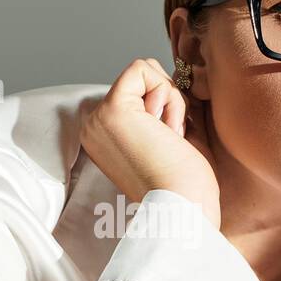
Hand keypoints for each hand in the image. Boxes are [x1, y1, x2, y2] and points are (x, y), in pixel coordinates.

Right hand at [79, 57, 222, 228]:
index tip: (168, 146)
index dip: (166, 109)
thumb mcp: (169, 138)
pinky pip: (143, 70)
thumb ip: (159, 110)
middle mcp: (94, 128)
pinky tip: (168, 130)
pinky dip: (168, 95)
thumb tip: (167, 79)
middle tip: (170, 144)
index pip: (139, 93)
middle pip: (141, 79)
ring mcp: (99, 119)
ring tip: (168, 140)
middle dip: (168, 103)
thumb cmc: (186, 186)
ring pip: (144, 72)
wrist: (185, 211)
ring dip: (170, 102)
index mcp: (105, 138)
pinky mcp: (113, 110)